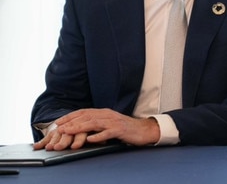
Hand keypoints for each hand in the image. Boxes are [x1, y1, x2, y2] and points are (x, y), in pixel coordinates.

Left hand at [34, 108, 160, 149]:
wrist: (144, 130)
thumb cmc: (125, 129)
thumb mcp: (109, 124)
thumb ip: (97, 124)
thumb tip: (81, 128)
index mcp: (104, 112)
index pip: (83, 112)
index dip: (70, 116)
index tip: (57, 122)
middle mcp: (107, 115)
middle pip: (86, 116)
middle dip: (70, 122)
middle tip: (58, 129)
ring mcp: (114, 122)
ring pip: (93, 123)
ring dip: (79, 127)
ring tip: (68, 132)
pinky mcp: (120, 130)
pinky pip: (107, 133)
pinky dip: (97, 136)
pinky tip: (89, 139)